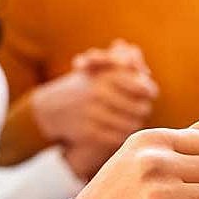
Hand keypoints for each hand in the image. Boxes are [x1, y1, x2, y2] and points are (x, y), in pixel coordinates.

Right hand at [33, 41, 158, 179]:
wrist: (49, 109)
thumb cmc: (80, 86)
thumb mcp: (96, 67)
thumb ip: (120, 60)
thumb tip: (142, 65)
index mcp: (103, 76)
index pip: (142, 86)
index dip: (149, 90)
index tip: (149, 93)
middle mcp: (98, 93)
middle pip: (140, 108)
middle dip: (143, 108)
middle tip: (142, 109)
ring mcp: (93, 114)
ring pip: (131, 125)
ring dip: (134, 123)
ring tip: (133, 120)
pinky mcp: (89, 133)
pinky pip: (118, 137)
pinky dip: (122, 135)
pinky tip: (121, 131)